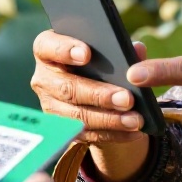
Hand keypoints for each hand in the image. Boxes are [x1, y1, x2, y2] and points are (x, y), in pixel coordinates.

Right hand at [30, 30, 149, 144]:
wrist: (89, 84)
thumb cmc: (94, 59)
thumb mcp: (104, 49)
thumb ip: (118, 47)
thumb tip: (137, 50)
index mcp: (47, 51)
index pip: (47, 47)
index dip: (65, 50)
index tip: (86, 54)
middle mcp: (44, 79)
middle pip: (67, 88)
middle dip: (99, 95)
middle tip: (127, 98)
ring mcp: (50, 106)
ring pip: (78, 116)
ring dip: (109, 120)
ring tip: (135, 120)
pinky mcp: (63, 129)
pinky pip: (88, 134)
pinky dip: (114, 134)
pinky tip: (134, 132)